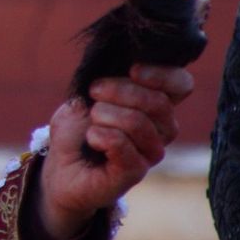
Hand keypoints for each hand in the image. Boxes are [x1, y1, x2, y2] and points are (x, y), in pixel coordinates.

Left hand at [35, 64, 192, 239]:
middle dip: (118, 90)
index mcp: (156, 104)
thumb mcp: (87, 94)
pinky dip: (99, 135)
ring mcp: (151, 152)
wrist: (58, 167)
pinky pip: (121, 144)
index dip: (162, 74)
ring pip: (137, 122)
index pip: (181, 84)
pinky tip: (92, 138)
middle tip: (94, 93)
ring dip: (104, 115)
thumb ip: (107, 80)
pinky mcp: (134, 171)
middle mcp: (162, 129)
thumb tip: (123, 68)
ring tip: (91, 121)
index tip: (133, 70)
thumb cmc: (76, 128)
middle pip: (157, 101)